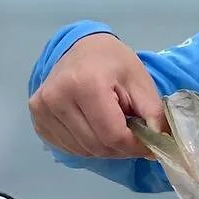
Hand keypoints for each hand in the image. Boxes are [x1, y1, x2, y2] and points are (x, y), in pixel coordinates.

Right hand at [28, 33, 165, 159]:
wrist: (83, 48)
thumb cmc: (114, 63)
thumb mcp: (141, 82)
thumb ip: (153, 114)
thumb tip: (160, 145)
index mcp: (85, 85)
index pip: (113, 135)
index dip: (135, 146)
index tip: (149, 145)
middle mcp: (56, 98)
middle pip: (97, 146)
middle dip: (122, 149)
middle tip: (135, 138)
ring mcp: (42, 110)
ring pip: (82, 151)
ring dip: (105, 149)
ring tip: (115, 129)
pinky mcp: (37, 119)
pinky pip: (68, 147)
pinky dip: (88, 146)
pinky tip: (96, 129)